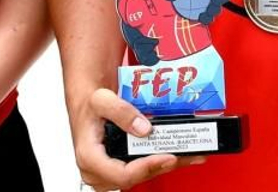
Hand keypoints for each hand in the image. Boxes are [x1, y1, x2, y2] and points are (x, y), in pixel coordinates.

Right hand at [75, 87, 204, 190]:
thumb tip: (144, 128)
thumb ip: (121, 111)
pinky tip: (179, 154)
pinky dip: (162, 162)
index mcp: (90, 157)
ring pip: (143, 175)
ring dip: (167, 165)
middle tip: (185, 153)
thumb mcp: (101, 100)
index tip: (167, 156)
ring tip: (190, 154)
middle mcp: (99, 170)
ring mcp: (110, 172)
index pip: (122, 174)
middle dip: (163, 165)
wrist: (87, 104)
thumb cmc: (89, 104)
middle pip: (137, 177)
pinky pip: (143, 170)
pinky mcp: (121, 169)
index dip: (147, 168)